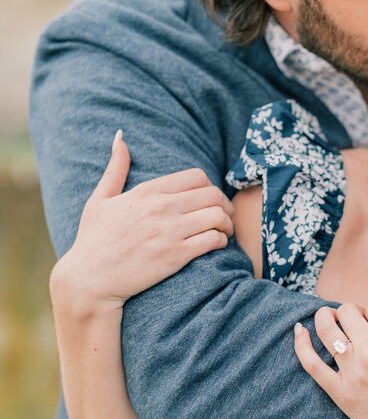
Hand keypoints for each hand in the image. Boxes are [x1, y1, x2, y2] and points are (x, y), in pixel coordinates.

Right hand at [51, 131, 233, 308]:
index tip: (209, 200)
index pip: (196, 177)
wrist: (89, 280)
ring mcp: (170, 232)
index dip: (209, 187)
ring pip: (218, 216)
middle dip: (225, 204)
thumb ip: (115, 169)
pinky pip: (213, 240)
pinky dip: (221, 241)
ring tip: (225, 231)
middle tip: (225, 216)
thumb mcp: (99, 200)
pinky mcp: (176, 256)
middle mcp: (161, 208)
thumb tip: (119, 138)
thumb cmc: (92, 241)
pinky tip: (216, 245)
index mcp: (147, 192)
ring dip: (227, 223)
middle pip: (213, 194)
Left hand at [293, 294, 367, 418]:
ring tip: (330, 318)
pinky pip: (311, 364)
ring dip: (325, 317)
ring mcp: (353, 373)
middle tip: (361, 327)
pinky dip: (301, 344)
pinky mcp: (340, 393)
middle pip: (348, 312)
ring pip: (326, 329)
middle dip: (354, 313)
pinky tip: (299, 330)